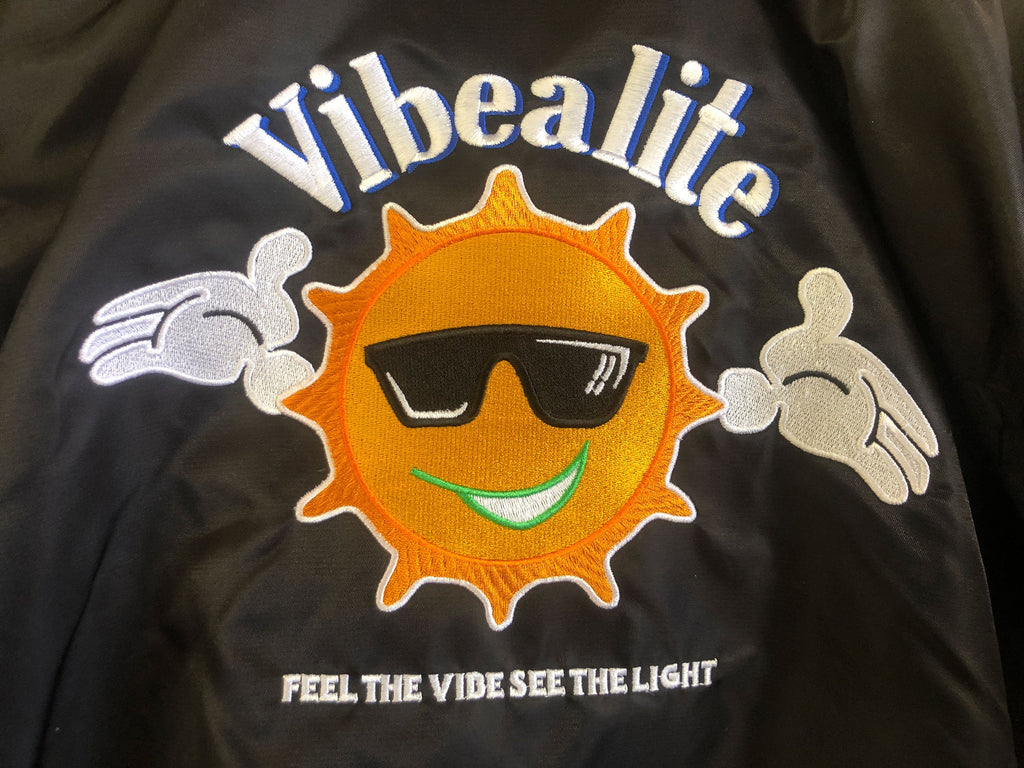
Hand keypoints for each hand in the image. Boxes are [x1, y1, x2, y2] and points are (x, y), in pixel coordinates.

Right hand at [80, 228, 313, 413]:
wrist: (258, 329)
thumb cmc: (261, 304)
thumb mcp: (269, 285)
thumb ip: (276, 266)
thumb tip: (296, 243)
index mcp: (192, 291)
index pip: (159, 299)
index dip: (133, 306)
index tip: (106, 313)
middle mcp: (175, 310)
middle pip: (141, 322)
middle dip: (117, 330)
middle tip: (89, 341)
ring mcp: (170, 332)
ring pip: (135, 339)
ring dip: (112, 348)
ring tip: (88, 359)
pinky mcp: (170, 354)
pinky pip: (140, 359)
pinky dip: (120, 365)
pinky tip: (99, 372)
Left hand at [717, 268, 938, 503]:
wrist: (785, 371)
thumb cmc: (804, 349)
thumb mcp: (813, 330)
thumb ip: (823, 311)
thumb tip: (822, 280)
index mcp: (868, 374)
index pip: (894, 399)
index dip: (912, 422)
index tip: (931, 444)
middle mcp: (869, 402)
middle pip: (894, 430)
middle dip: (911, 454)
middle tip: (928, 475)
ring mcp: (858, 423)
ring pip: (886, 448)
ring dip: (901, 468)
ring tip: (918, 489)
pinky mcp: (844, 441)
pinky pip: (867, 461)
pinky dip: (881, 477)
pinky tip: (897, 495)